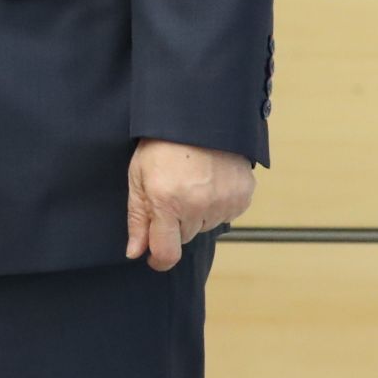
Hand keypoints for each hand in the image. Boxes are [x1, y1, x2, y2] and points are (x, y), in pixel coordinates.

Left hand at [125, 138, 254, 270]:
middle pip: (185, 237)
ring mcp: (223, 202)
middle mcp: (197, 206)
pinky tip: (208, 181)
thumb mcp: (138, 176)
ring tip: (190, 183)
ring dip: (197, 213)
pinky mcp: (242, 196)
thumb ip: (137, 218)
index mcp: (167, 202)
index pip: (167, 253)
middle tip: (170, 193)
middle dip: (175, 223)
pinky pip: (226, 214)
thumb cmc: (161, 145)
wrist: (197, 117)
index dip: (158, 259)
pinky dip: (217, 204)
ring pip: (206, 226)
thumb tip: (135, 252)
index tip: (154, 257)